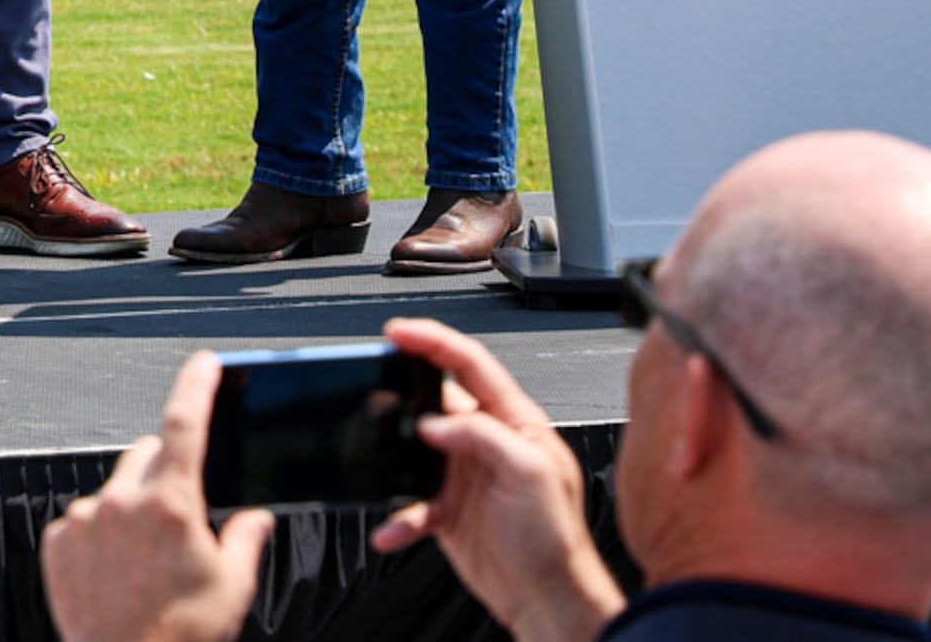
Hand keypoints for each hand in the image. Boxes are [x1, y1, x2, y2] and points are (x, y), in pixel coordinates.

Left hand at [41, 351, 273, 641]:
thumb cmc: (183, 636)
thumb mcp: (233, 588)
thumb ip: (245, 540)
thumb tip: (256, 519)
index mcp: (171, 505)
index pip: (185, 424)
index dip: (197, 386)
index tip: (204, 362)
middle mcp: (121, 502)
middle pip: (147, 457)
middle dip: (166, 471)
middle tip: (181, 515)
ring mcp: (84, 520)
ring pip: (114, 492)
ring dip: (131, 510)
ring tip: (145, 564)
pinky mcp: (58, 542)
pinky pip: (83, 521)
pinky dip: (100, 536)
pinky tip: (115, 574)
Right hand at [369, 319, 627, 641]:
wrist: (548, 598)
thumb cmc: (557, 538)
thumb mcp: (530, 473)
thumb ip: (484, 437)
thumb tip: (433, 422)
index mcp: (514, 422)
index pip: (470, 365)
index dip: (433, 341)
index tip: (399, 332)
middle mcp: (485, 442)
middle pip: (433, 400)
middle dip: (400, 393)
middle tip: (373, 386)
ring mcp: (462, 474)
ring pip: (412, 449)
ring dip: (392, 459)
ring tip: (380, 462)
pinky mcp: (446, 508)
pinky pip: (408, 502)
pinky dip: (397, 515)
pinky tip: (394, 527)